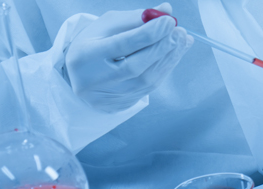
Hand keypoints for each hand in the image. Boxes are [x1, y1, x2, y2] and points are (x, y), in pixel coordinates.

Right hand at [65, 3, 192, 112]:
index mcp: (85, 56)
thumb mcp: (107, 26)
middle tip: (180, 32)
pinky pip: (149, 87)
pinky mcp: (121, 105)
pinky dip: (165, 68)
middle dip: (162, 47)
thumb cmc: (95, 44)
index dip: (148, 33)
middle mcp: (95, 80)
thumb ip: (136, 18)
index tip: (169, 20)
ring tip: (182, 40)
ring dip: (169, 58)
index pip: (121, 44)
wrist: (80, 76)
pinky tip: (175, 54)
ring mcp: (108, 96)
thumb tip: (166, 10)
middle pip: (135, 66)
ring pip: (146, 80)